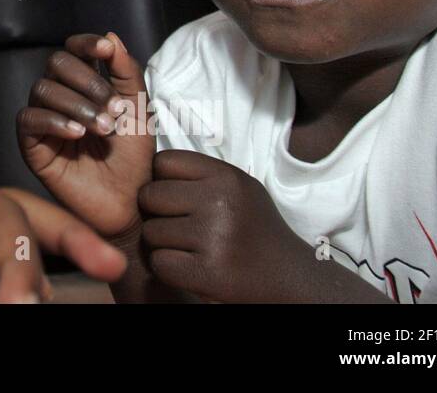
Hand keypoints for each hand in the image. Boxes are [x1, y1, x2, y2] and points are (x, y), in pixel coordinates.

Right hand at [18, 33, 153, 236]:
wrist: (129, 202)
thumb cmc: (134, 159)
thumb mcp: (139, 110)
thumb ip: (126, 72)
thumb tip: (110, 36)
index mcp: (84, 84)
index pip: (74, 49)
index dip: (86, 44)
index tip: (105, 51)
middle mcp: (60, 97)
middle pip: (56, 63)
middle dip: (88, 82)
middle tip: (114, 110)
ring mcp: (43, 120)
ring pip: (43, 89)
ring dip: (77, 105)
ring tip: (103, 129)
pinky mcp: (31, 145)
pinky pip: (28, 119)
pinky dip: (54, 121)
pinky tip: (77, 135)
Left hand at [138, 150, 319, 301]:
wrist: (289, 276)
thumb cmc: (254, 228)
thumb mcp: (238, 187)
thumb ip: (199, 175)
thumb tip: (147, 161)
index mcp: (226, 176)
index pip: (162, 162)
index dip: (160, 180)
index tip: (173, 197)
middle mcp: (220, 202)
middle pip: (149, 196)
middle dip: (156, 213)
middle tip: (179, 226)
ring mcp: (214, 237)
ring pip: (151, 233)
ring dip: (162, 244)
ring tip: (190, 247)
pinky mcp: (208, 271)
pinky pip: (159, 263)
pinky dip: (168, 268)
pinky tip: (190, 266)